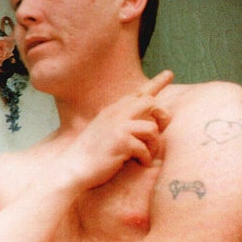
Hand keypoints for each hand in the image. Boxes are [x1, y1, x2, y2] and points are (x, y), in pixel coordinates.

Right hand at [64, 70, 173, 190]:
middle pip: (150, 103)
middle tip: (160, 131)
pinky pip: (145, 148)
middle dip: (161, 117)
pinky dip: (145, 158)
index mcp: (113, 110)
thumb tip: (144, 122)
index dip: (156, 82)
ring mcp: (118, 126)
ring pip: (152, 127)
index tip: (169, 73)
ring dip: (153, 144)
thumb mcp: (104, 131)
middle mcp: (116, 114)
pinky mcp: (121, 142)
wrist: (72, 168)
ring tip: (146, 155)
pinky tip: (139, 163)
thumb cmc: (89, 155)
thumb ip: (121, 122)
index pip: (138, 92)